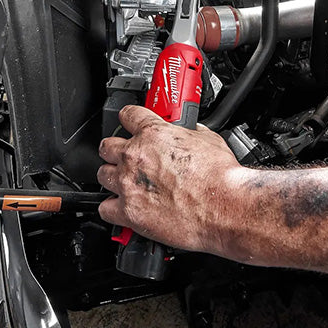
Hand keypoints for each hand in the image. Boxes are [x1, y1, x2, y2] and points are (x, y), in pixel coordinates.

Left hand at [97, 104, 245, 255]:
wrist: (225, 207)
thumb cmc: (220, 177)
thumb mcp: (208, 139)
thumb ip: (190, 132)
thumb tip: (188, 131)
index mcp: (153, 134)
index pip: (127, 115)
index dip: (129, 119)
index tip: (130, 124)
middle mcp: (136, 157)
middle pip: (107, 146)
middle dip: (116, 151)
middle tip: (127, 158)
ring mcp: (129, 184)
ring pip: (103, 175)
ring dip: (113, 178)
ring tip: (127, 184)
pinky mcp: (129, 212)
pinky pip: (105, 208)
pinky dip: (112, 208)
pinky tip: (124, 208)